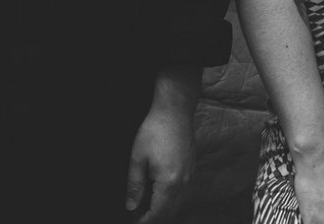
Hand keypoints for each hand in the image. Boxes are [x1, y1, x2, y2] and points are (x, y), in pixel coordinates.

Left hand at [125, 103, 193, 221]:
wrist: (175, 110)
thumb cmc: (155, 130)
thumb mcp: (137, 158)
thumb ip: (134, 186)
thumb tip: (131, 207)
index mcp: (169, 182)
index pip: (158, 213)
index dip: (145, 222)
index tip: (134, 223)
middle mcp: (183, 182)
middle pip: (170, 211)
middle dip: (154, 217)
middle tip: (138, 217)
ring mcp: (190, 174)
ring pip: (177, 201)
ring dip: (163, 208)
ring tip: (146, 206)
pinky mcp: (192, 166)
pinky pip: (182, 189)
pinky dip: (171, 196)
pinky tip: (159, 190)